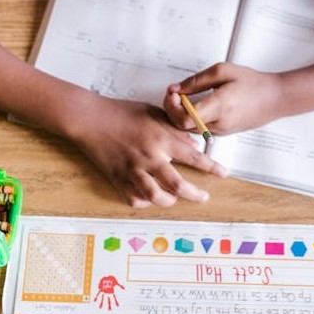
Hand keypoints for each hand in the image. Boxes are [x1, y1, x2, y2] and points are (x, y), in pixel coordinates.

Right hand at [70, 96, 226, 207]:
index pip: (193, 157)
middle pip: (178, 185)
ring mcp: (133, 171)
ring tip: (175, 199)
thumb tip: (192, 141)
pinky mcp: (118, 178)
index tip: (223, 173)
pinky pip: (135, 199)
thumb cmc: (121, 112)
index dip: (211, 167)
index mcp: (160, 139)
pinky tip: (150, 197)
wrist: (90, 119)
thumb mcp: (154, 113)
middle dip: (195, 195)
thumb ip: (174, 128)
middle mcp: (150, 157)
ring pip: (157, 197)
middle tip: (203, 197)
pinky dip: (145, 201)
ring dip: (170, 201)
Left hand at [163, 62, 284, 135]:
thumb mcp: (223, 71)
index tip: (174, 92)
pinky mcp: (222, 132)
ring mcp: (221, 131)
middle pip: (183, 126)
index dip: (172, 106)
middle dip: (173, 109)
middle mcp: (219, 123)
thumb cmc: (252, 83)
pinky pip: (199, 129)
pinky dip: (190, 119)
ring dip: (180, 114)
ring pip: (189, 129)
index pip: (185, 118)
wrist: (275, 98)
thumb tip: (176, 89)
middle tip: (175, 93)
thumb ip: (197, 81)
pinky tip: (192, 106)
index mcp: (219, 106)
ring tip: (184, 98)